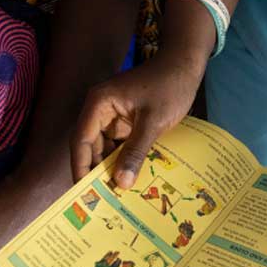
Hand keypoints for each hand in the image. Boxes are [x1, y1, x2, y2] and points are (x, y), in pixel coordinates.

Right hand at [71, 50, 205, 187]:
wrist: (185, 65)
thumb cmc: (169, 87)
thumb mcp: (153, 122)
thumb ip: (135, 152)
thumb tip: (120, 183)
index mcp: (99, 104)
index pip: (81, 140)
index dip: (81, 166)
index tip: (83, 192)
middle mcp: (100, 110)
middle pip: (90, 146)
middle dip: (96, 171)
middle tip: (101, 201)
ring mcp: (113, 116)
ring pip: (105, 148)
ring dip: (110, 168)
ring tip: (115, 196)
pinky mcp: (126, 121)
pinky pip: (120, 145)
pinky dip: (123, 160)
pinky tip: (129, 179)